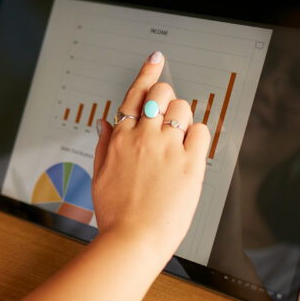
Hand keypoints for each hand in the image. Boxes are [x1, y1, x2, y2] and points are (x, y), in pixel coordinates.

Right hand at [92, 52, 209, 256]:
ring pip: (182, 108)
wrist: (133, 240)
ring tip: (178, 140)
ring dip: (182, 118)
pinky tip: (189, 152)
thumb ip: (104, 144)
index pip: (134, 95)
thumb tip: (105, 122)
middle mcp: (143, 138)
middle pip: (161, 95)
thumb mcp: (99, 175)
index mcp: (119, 139)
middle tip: (168, 114)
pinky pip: (200, 132)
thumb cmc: (116, 213)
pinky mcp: (189, 164)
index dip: (147, 73)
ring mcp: (167, 149)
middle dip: (166, 98)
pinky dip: (197, 136)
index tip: (156, 60)